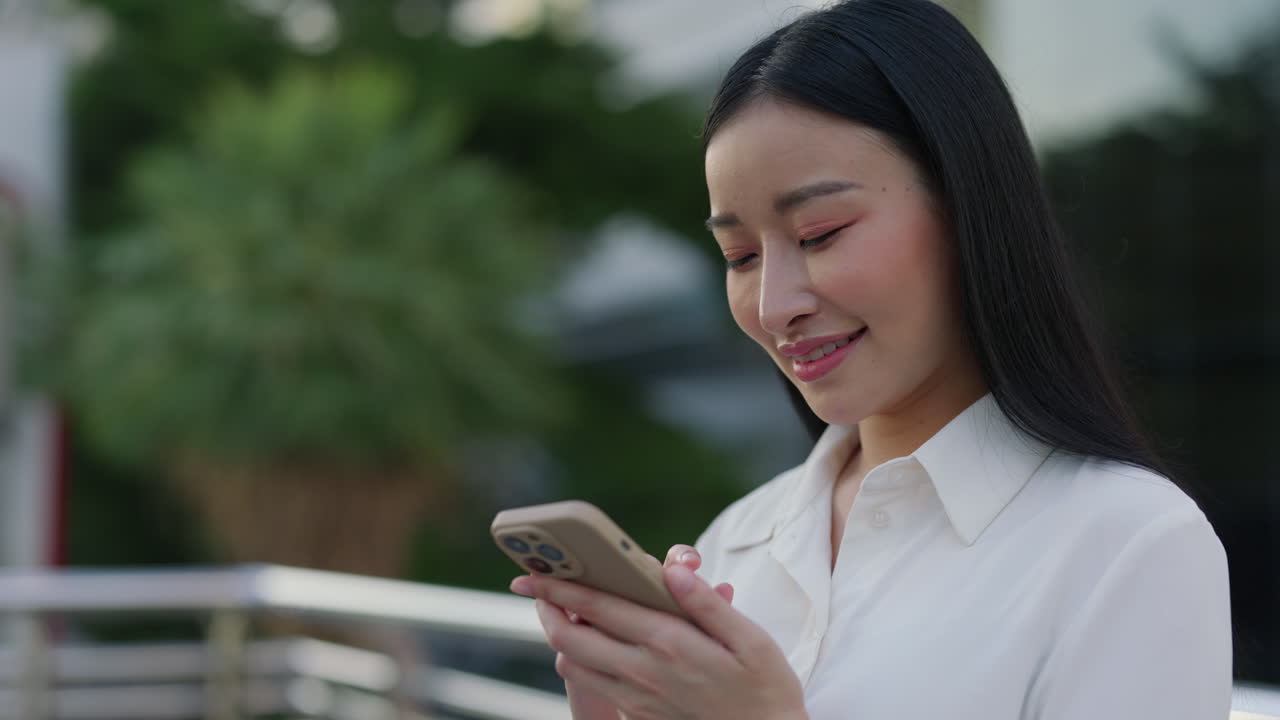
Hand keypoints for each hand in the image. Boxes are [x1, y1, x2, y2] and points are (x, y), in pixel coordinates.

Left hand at [510, 547, 805, 719]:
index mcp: (668, 643)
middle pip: (567, 637)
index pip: (597, 606)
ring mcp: (636, 697)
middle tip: (540, 587)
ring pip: (572, 664)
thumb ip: (707, 603)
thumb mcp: (751, 639)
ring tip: (568, 611)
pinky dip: (581, 659)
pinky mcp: (636, 714)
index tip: (533, 570)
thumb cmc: (764, 687)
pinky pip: (592, 684)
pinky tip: (598, 642)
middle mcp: (643, 672)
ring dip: (561, 635)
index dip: (559, 585)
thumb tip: (673, 569)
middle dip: (546, 608)